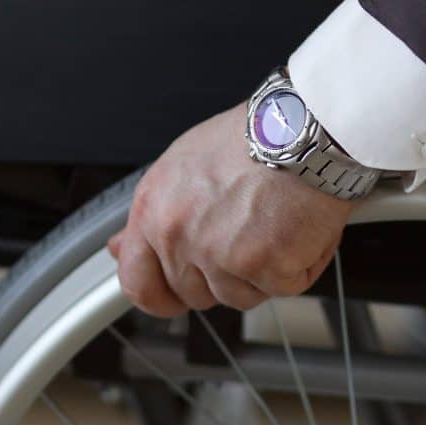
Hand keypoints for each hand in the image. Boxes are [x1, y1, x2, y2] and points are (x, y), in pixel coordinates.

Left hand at [109, 103, 356, 316]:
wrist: (303, 128)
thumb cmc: (253, 136)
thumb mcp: (183, 164)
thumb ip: (155, 214)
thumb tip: (122, 246)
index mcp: (154, 211)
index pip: (138, 282)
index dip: (159, 297)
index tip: (173, 297)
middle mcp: (180, 237)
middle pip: (196, 294)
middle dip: (224, 275)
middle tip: (248, 233)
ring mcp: (221, 256)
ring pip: (241, 296)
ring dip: (264, 271)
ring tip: (276, 221)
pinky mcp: (265, 267)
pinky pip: (284, 286)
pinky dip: (300, 263)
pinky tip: (300, 226)